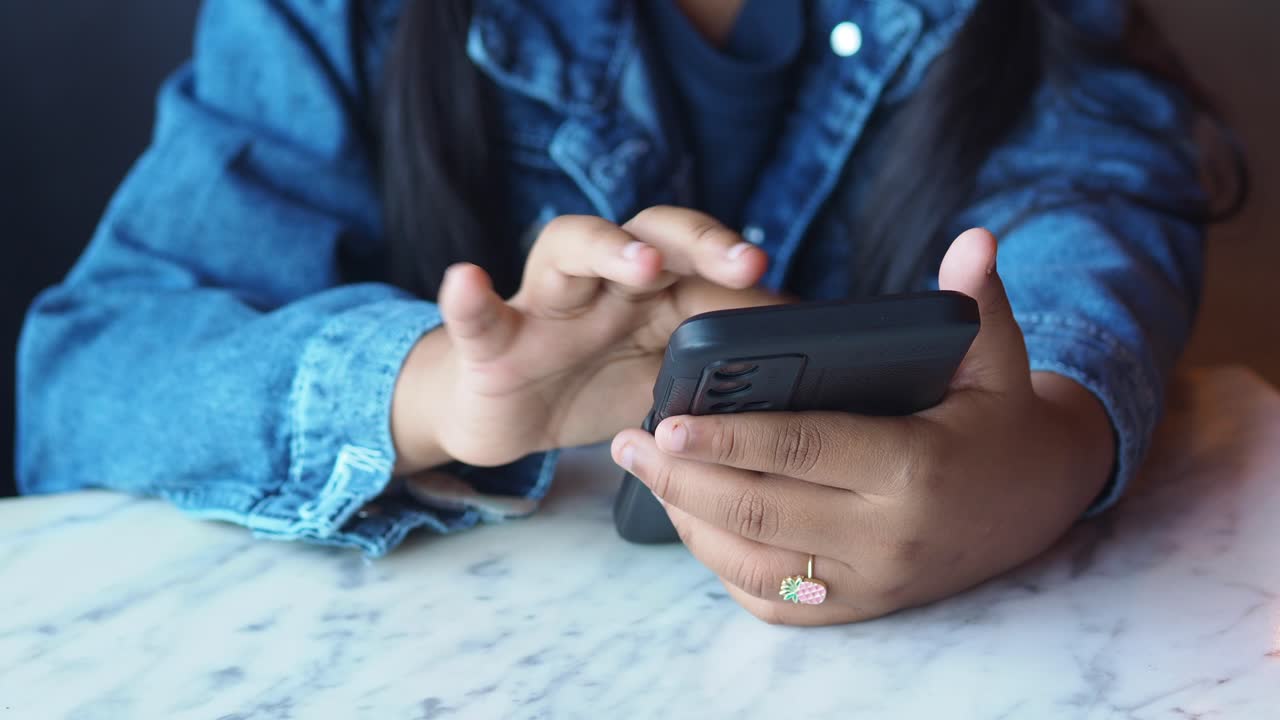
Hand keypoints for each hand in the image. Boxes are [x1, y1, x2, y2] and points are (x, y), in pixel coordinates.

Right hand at [392, 206, 783, 471]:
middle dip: (700, 241)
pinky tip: (468, 281)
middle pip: (651, 235)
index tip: (790, 297)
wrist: (501, 417)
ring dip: (608, 248)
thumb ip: (713, 369)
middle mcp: (602, 284)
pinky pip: (477, 312)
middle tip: (745, 263)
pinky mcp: (489, 338)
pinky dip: (469, 297)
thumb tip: (802, 377)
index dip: (745, 271)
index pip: (702, 260)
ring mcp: (544, 305)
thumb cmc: (590, 389)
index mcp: (649, 296)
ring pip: (571, 248)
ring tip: (641, 262)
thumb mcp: (661, 384)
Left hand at [611, 228, 1115, 624]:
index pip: (803, 451)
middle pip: (761, 512)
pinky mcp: (858, 609)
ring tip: (646, 476)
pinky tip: (691, 521)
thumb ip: (974, 302)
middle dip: (682, 479)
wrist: (1036, 506)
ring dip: (690, 522)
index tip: (666, 422)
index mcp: (916, 468)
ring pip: (755, 564)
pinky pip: (774, 598)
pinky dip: (722, 565)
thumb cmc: (1000, 419)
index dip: (729, 438)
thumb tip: (974, 237)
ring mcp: (871, 583)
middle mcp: (889, 538)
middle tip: (626, 444)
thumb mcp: (998, 359)